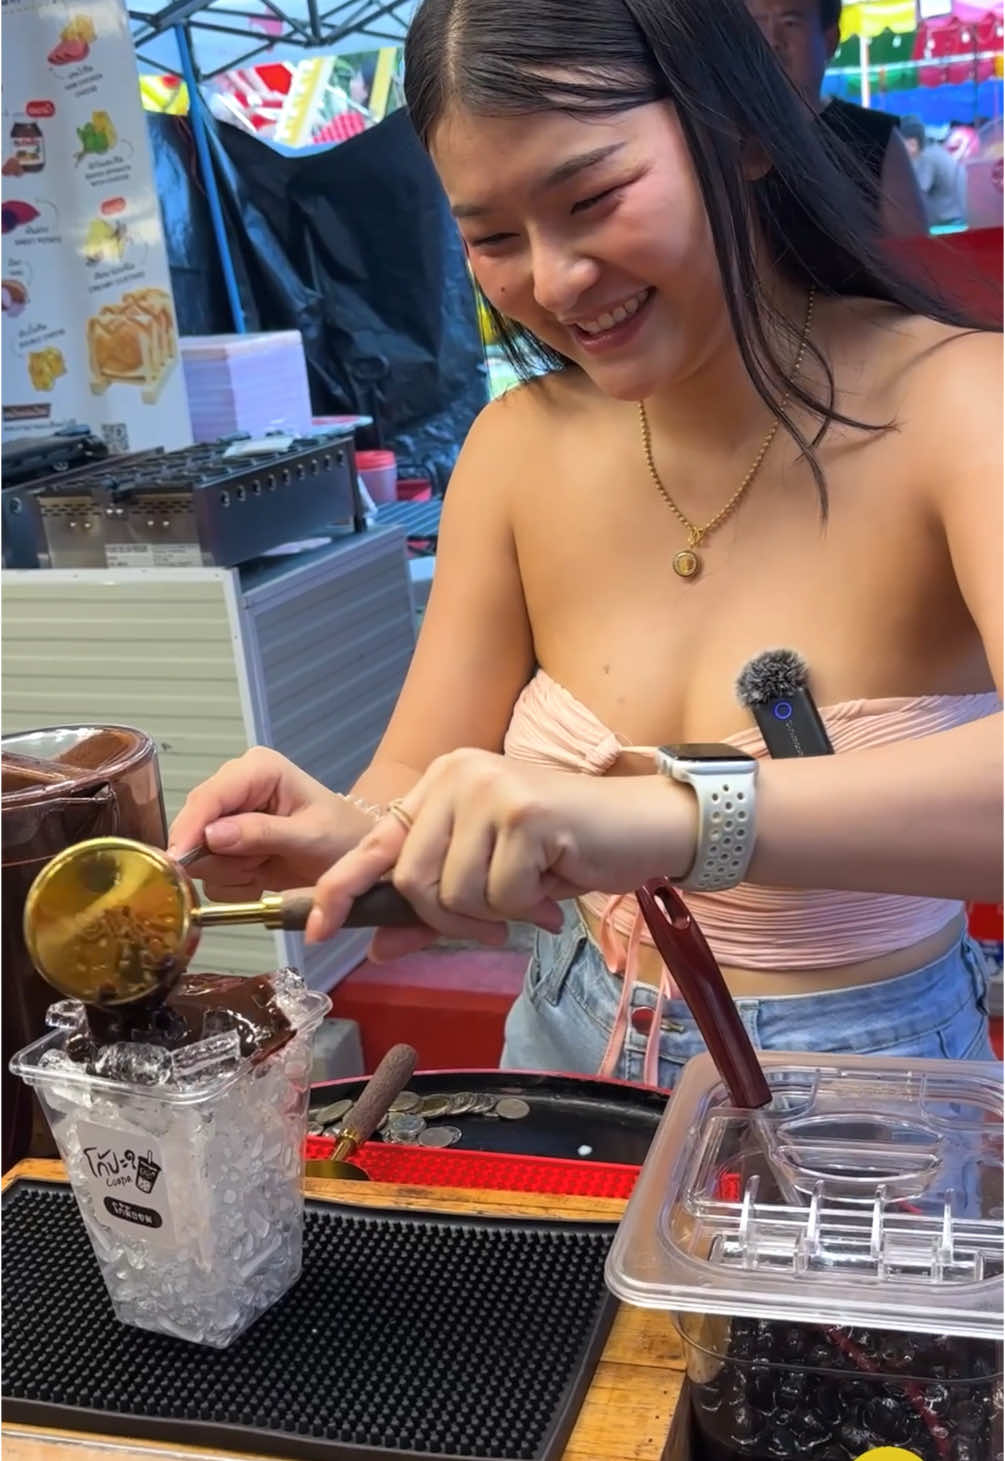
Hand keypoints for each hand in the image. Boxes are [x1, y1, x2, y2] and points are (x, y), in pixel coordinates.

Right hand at [167, 747, 371, 900]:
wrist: (353, 859)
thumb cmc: (343, 837)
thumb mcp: (311, 835)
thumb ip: (262, 834)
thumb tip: (211, 836)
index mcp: (257, 769)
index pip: (209, 796)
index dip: (190, 827)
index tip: (178, 858)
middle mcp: (234, 789)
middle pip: (194, 827)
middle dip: (220, 857)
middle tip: (256, 867)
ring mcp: (227, 819)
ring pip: (198, 856)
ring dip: (231, 873)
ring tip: (266, 867)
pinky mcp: (224, 847)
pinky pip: (210, 875)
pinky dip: (236, 885)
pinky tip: (261, 876)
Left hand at [305, 749, 695, 958]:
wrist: (648, 826)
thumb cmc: (570, 851)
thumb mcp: (494, 881)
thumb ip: (435, 908)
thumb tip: (377, 947)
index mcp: (441, 783)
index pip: (376, 842)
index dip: (340, 888)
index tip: (315, 930)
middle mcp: (458, 774)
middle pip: (412, 880)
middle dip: (451, 919)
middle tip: (499, 920)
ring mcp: (489, 789)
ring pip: (454, 893)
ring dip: (496, 913)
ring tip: (535, 890)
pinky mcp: (523, 812)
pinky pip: (499, 895)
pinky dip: (528, 906)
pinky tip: (556, 881)